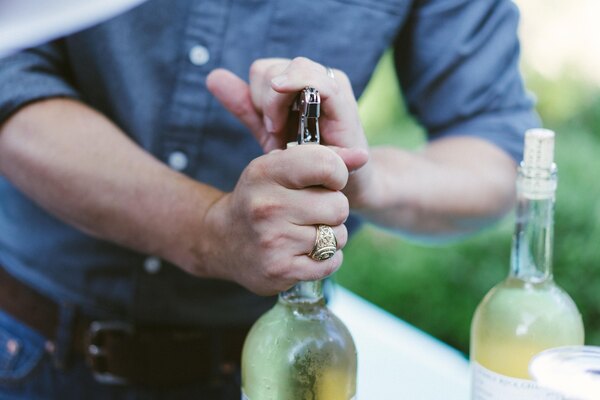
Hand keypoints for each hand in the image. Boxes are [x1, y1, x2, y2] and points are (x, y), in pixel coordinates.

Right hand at [198, 144, 349, 294]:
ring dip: (330, 236)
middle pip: (338, 206)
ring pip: (337, 236)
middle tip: (313, 212)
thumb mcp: (280, 169)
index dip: (337, 174)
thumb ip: (322, 157)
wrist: (222, 240)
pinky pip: (330, 263)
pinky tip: (307, 252)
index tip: (328, 181)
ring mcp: (273, 241)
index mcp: (266, 173)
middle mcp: (267, 206)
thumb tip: (362, 156)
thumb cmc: (261, 198)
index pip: (326, 166)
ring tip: (307, 232)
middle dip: (334, 210)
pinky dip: (326, 259)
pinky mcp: (281, 270)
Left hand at [206, 57, 373, 208]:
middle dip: (264, 99)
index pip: (262, 70)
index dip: (255, 95)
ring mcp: (331, 85)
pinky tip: (286, 111)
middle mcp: (313, 79)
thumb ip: (246, 107)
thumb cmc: (307, 163)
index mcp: (294, 83)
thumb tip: (213, 76)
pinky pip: (320, 82)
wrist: (339, 187)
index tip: (264, 127)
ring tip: (280, 129)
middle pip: (273, 68)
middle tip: (272, 130)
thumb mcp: (270, 133)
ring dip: (280, 98)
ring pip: (296, 68)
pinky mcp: (344, 100)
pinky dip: (300, 89)